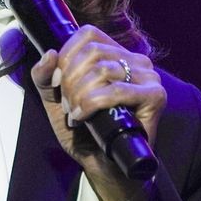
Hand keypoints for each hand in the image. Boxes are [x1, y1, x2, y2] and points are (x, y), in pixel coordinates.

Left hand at [30, 26, 164, 200]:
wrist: (105, 167)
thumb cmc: (85, 131)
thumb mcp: (56, 100)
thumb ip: (45, 77)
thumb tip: (50, 54)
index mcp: (116, 54)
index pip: (88, 34)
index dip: (67, 55)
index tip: (58, 83)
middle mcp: (136, 60)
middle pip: (93, 52)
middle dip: (71, 80)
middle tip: (68, 106)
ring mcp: (149, 77)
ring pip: (103, 70)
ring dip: (80, 94)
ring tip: (76, 114)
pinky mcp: (155, 96)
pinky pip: (116, 90)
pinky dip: (92, 103)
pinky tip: (83, 117)